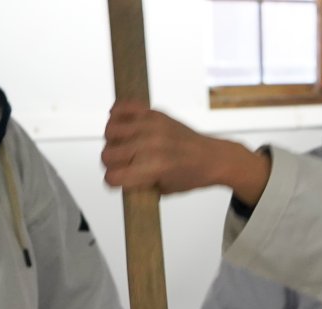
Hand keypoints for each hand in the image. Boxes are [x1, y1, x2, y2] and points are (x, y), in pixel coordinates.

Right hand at [102, 101, 270, 203]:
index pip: (112, 177)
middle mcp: (150, 145)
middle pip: (107, 155)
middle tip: (123, 164)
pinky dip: (117, 115)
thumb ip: (138, 183)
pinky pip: (121, 106)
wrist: (214, 158)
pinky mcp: (154, 113)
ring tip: (124, 145)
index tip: (120, 180)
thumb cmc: (191, 176)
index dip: (113, 181)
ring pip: (110, 131)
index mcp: (153, 168)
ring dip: (113, 141)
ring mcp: (151, 126)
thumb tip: (115, 174)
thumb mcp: (164, 190)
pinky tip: (126, 126)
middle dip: (112, 163)